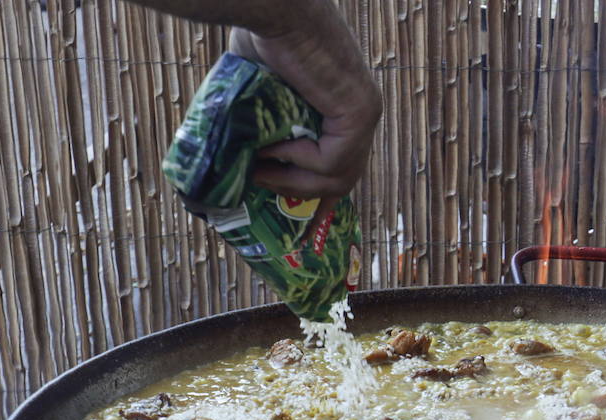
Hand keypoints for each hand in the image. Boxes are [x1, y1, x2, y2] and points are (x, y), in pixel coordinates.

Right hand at [229, 27, 381, 222]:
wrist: (270, 8)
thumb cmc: (261, 37)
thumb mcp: (262, 93)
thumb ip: (266, 126)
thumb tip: (240, 163)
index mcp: (346, 106)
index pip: (342, 163)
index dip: (318, 191)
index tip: (293, 214)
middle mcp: (364, 112)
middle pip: (344, 178)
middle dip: (305, 196)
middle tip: (264, 193)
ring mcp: (365, 114)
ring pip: (338, 177)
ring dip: (294, 182)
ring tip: (258, 172)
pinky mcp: (359, 114)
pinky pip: (330, 161)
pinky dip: (298, 160)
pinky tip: (274, 143)